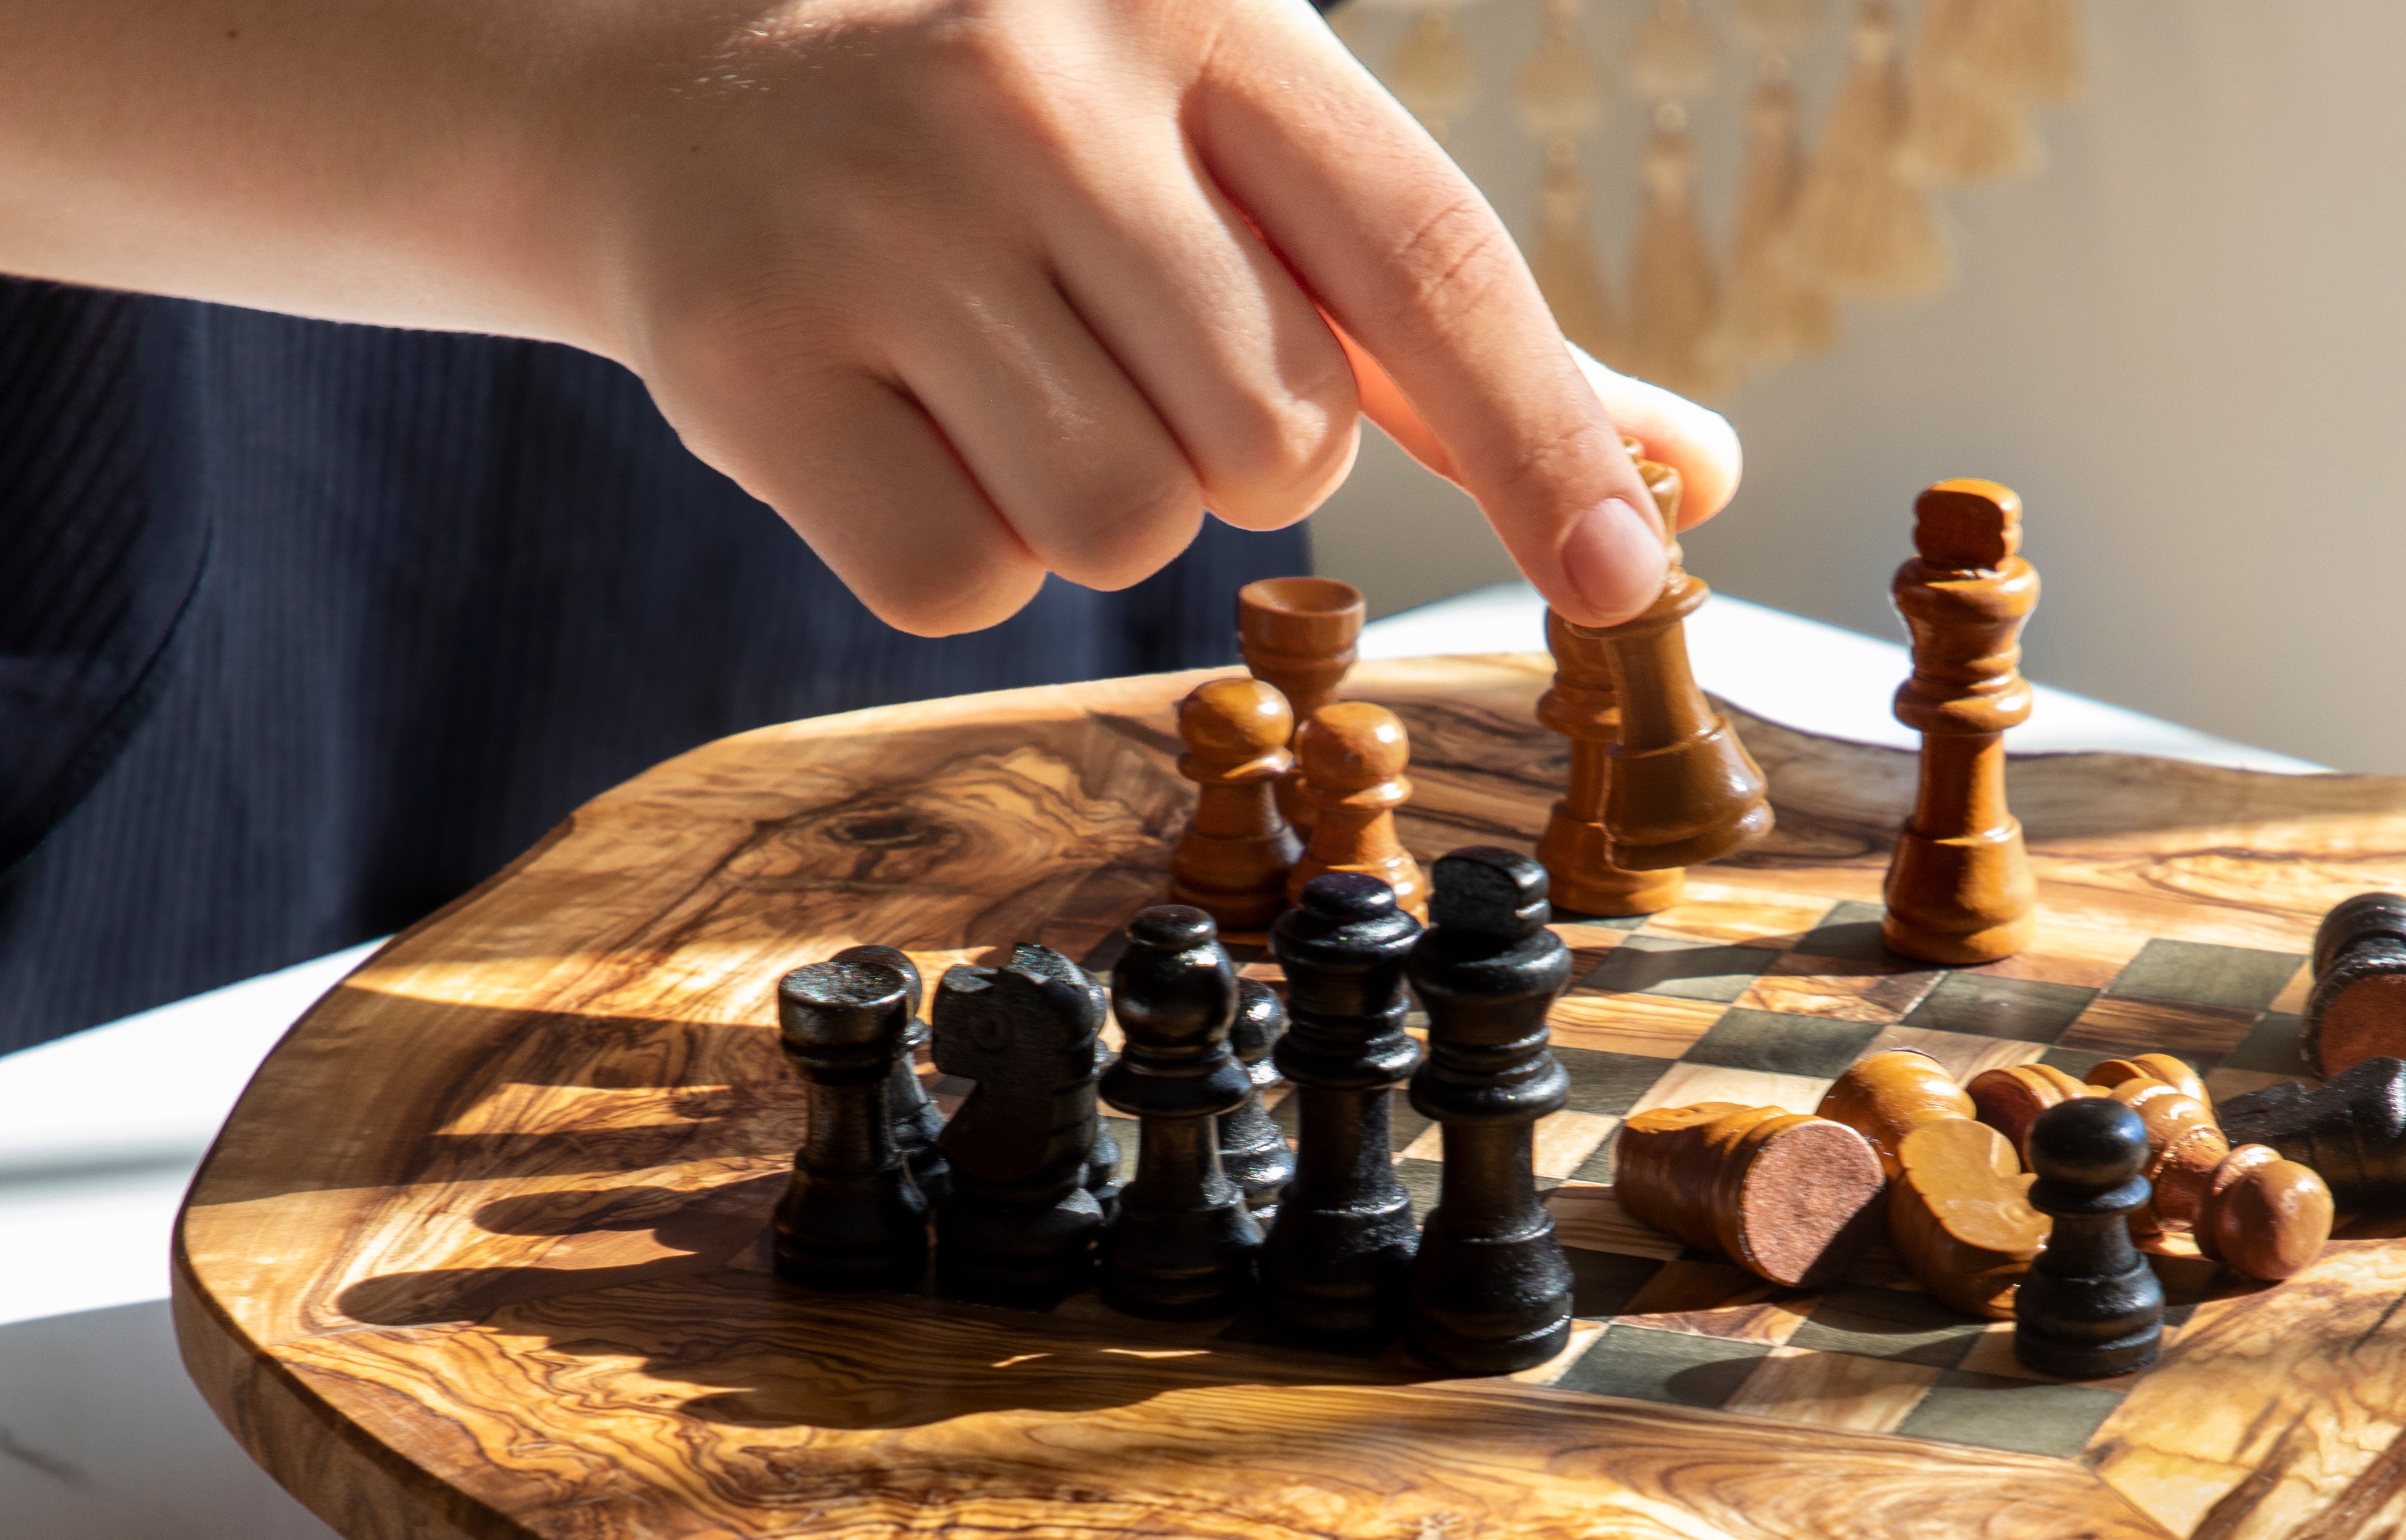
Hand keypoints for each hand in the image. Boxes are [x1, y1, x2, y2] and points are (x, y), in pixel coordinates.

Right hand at [0, 0, 1739, 633]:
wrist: (690, 105)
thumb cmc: (1025, 166)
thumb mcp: (1239, 176)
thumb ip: (1449, 337)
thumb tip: (1683, 475)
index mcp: (1208, 20)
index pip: (1428, 263)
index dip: (1537, 437)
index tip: (1623, 577)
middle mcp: (1047, 87)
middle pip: (1272, 444)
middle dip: (1218, 448)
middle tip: (1098, 342)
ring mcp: (889, 212)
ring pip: (1124, 529)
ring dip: (1086, 505)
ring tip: (989, 375)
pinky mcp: (756, 355)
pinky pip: (965, 586)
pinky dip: (951, 551)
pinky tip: (894, 425)